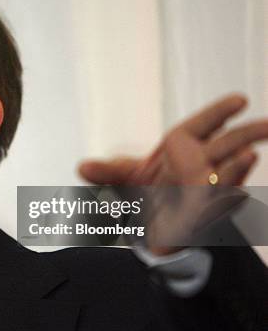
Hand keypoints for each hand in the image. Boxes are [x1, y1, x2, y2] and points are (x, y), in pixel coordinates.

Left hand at [77, 93, 267, 253]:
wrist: (152, 230)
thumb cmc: (145, 195)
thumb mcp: (124, 180)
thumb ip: (108, 172)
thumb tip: (81, 168)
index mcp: (180, 148)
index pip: (203, 125)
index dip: (219, 113)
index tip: (240, 100)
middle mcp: (197, 164)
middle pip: (225, 145)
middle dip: (244, 135)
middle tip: (266, 126)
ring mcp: (205, 187)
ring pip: (227, 173)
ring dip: (238, 166)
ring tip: (250, 155)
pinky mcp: (206, 212)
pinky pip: (219, 202)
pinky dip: (226, 195)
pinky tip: (232, 192)